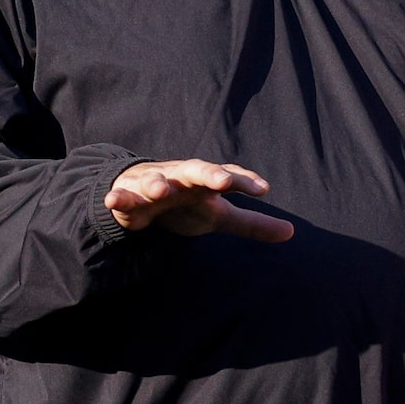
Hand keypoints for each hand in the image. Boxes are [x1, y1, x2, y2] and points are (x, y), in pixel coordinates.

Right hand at [104, 160, 293, 241]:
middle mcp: (181, 177)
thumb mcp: (219, 215)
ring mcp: (153, 183)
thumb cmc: (187, 202)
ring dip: (158, 184)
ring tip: (161, 191)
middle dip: (208, 174)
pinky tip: (113, 201)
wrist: (142, 194)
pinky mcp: (129, 196)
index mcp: (205, 180)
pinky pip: (122, 197)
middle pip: (196, 170)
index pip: (228, 177)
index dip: (245, 181)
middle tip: (223, 181)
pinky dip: (118, 198)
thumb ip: (251, 223)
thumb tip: (291, 233)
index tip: (263, 189)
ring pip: (156, 181)